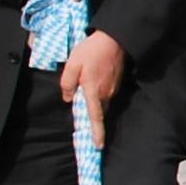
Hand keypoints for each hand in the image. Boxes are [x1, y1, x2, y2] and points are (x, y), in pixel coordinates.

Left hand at [59, 29, 124, 145]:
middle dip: (92, 117)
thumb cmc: (91, 51)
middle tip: (84, 116)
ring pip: (102, 102)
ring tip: (87, 88)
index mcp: (94, 92)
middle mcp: (106, 94)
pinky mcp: (117, 82)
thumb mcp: (73, 64)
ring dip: (95, 102)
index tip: (98, 146)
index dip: (97, 133)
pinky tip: (95, 80)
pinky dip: (100, 93)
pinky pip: (107, 93)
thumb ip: (67, 83)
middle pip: (98, 111)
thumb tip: (67, 98)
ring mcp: (113, 88)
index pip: (95, 118)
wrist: (114, 38)